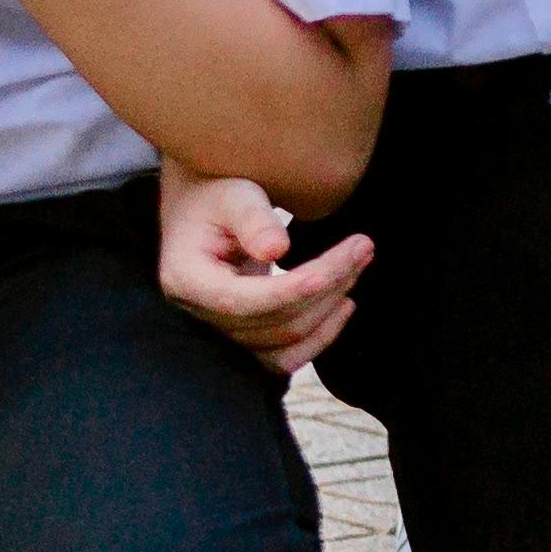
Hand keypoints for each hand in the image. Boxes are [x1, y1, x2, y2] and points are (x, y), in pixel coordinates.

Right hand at [157, 169, 370, 374]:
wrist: (202, 208)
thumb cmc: (217, 193)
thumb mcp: (233, 194)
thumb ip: (253, 219)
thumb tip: (276, 250)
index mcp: (187, 279)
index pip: (243, 299)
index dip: (293, 289)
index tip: (338, 263)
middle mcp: (199, 316)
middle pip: (273, 322)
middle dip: (326, 287)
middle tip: (364, 247)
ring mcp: (221, 334)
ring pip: (285, 343)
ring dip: (330, 309)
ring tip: (358, 265)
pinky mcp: (242, 340)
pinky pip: (284, 358)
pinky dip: (320, 337)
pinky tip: (344, 304)